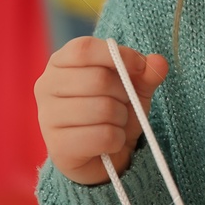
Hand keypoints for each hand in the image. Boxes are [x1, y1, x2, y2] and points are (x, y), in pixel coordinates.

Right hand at [35, 37, 169, 184]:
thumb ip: (145, 73)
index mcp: (60, 63)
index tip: (139, 66)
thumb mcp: (133, 88)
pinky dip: (117, 140)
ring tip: (115, 123)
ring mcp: (48, 117)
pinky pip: (103, 136)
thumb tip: (158, 62)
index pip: (84, 49)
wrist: (103, 156)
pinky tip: (109, 142)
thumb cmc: (113, 112)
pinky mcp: (58, 146)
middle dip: (124, 93)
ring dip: (121, 118)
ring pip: (103, 108)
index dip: (118, 55)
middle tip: (123, 103)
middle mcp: (46, 86)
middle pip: (97, 79)